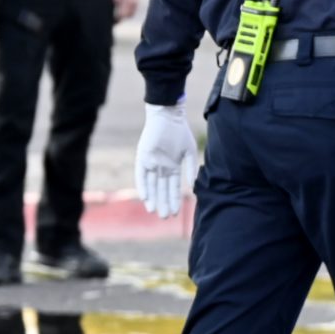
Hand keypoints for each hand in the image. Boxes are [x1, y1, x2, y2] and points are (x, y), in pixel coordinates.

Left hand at [134, 103, 197, 217]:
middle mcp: (160, 167)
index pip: (172, 187)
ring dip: (153, 198)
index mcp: (172, 166)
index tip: (176, 213)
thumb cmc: (180, 131)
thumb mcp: (189, 151)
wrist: (168, 115)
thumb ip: (191, 168)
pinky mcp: (142, 158)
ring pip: (151, 185)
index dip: (174, 199)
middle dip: (163, 203)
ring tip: (154, 211)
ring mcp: (151, 163)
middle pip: (161, 189)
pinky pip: (141, 175)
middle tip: (165, 217)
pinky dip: (143, 186)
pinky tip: (145, 197)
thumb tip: (193, 186)